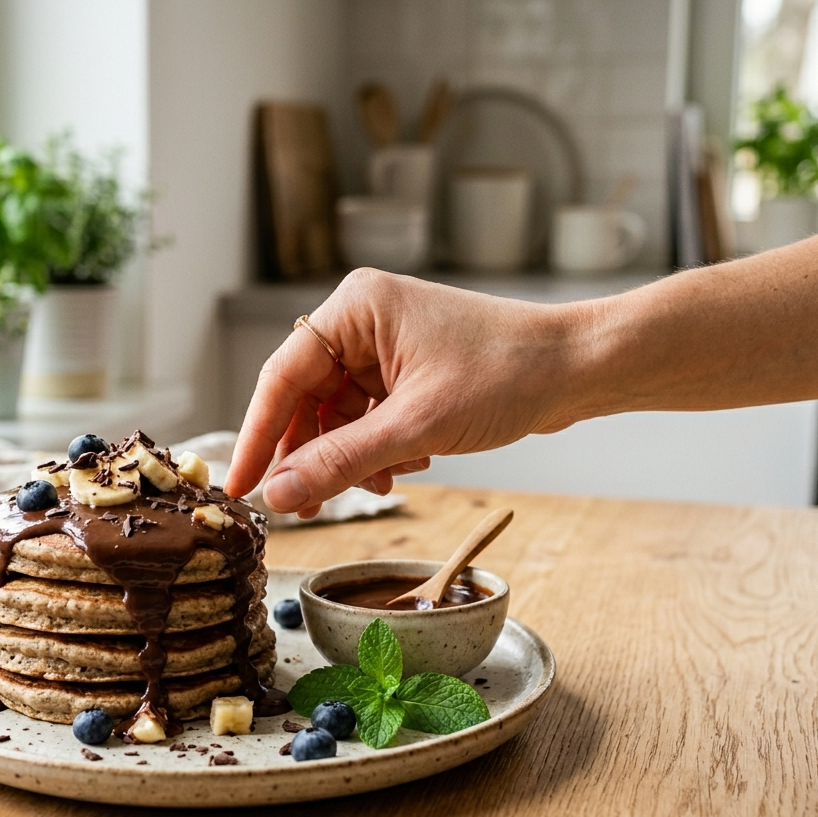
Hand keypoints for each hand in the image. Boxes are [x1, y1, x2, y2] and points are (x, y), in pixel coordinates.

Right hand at [225, 269, 584, 515]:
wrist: (578, 369)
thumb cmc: (508, 374)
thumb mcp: (417, 426)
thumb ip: (341, 461)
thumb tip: (280, 493)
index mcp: (356, 308)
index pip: (283, 377)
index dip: (258, 436)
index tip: (239, 485)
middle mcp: (364, 320)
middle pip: (308, 399)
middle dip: (313, 455)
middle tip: (305, 506)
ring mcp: (386, 345)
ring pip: (338, 415)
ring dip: (352, 457)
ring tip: (382, 483)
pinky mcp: (407, 370)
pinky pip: (368, 416)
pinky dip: (379, 448)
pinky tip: (408, 465)